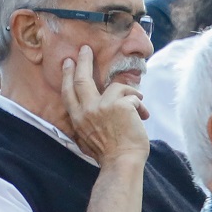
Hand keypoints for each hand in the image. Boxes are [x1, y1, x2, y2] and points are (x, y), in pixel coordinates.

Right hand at [61, 44, 148, 165]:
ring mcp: (102, 106)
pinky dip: (141, 105)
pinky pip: (133, 97)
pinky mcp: (120, 105)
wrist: (122, 162)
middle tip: (85, 49)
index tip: (68, 62)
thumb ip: (86, 120)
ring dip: (131, 93)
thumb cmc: (109, 154)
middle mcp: (86, 109)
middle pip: (82, 78)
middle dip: (84, 61)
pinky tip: (143, 117)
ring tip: (139, 105)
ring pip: (116, 86)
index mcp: (76, 117)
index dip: (67, 75)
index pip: (68, 91)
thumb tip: (92, 107)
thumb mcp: (86, 137)